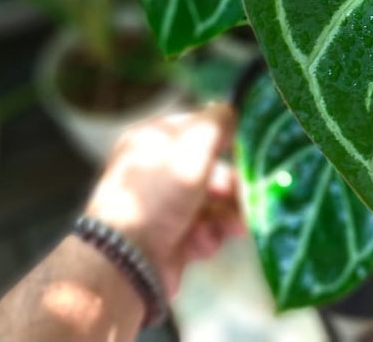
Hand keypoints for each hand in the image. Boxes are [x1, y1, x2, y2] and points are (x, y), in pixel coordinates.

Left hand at [84, 103, 244, 296]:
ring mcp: (162, 207)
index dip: (222, 138)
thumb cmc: (160, 192)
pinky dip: (206, 236)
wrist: (127, 261)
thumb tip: (230, 111)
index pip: (197, 129)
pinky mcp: (169, 239)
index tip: (245, 149)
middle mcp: (155, 171)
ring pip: (211, 203)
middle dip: (231, 185)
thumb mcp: (194, 143)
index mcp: (153, 140)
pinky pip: (202, 230)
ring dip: (226, 215)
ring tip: (233, 227)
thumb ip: (218, 120)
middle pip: (209, 169)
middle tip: (242, 196)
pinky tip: (200, 243)